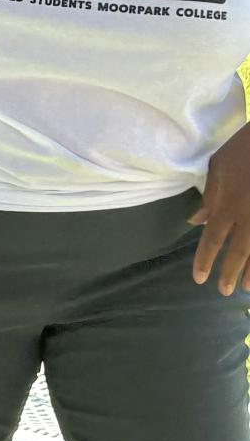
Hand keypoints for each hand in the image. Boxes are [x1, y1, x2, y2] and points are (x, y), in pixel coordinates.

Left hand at [191, 128, 249, 291]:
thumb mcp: (217, 167)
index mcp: (227, 204)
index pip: (212, 239)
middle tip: (223, 291)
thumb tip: (196, 221)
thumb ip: (209, 197)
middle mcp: (248, 215)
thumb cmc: (243, 148)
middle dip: (229, 272)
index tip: (199, 279)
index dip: (205, 260)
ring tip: (246, 289)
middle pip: (238, 251)